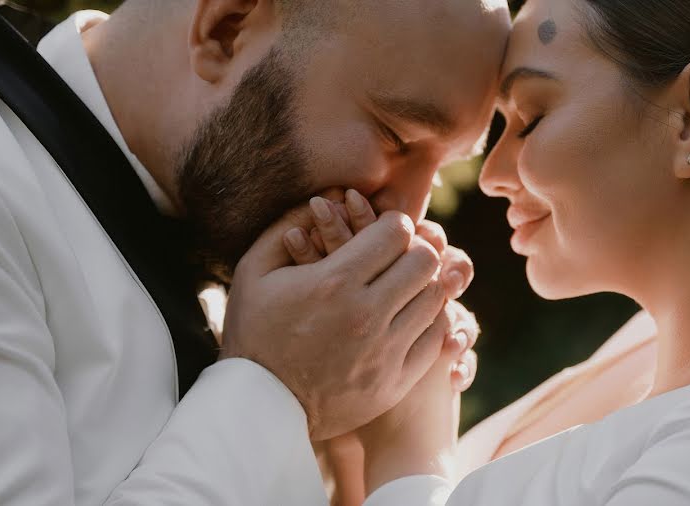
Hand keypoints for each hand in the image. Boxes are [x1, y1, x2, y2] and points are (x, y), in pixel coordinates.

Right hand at [284, 190, 479, 499]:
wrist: (259, 407)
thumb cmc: (253, 332)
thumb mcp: (254, 272)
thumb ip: (285, 226)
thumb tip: (326, 196)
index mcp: (333, 282)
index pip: (397, 232)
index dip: (394, 224)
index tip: (385, 232)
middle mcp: (366, 315)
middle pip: (425, 261)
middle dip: (416, 249)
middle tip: (401, 256)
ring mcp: (384, 351)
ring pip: (436, 298)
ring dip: (424, 284)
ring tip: (405, 285)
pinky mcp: (395, 381)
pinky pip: (436, 337)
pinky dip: (430, 320)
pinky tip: (409, 316)